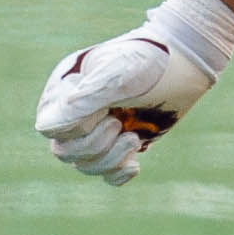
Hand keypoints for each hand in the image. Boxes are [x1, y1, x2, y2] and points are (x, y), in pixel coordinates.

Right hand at [31, 0, 233, 184]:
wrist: (186, 62)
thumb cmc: (149, 60)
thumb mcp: (117, 76)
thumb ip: (84, 100)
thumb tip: (47, 129)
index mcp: (64, 88)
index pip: (50, 128)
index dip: (75, 128)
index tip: (104, 110)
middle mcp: (75, 110)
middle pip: (65, 151)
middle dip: (95, 146)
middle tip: (120, 124)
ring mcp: (97, 127)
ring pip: (85, 165)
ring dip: (110, 159)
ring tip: (134, 139)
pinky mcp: (118, 142)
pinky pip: (106, 174)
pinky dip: (118, 173)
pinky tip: (135, 163)